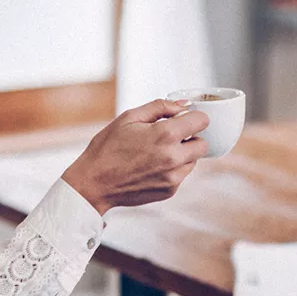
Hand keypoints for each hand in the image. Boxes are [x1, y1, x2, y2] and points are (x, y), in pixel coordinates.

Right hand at [61, 99, 209, 214]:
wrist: (93, 183)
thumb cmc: (108, 147)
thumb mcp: (129, 118)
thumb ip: (160, 107)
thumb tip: (183, 104)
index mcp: (165, 135)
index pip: (202, 121)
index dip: (194, 117)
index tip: (184, 119)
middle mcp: (173, 158)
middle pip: (203, 144)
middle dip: (191, 137)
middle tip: (171, 137)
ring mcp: (173, 177)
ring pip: (194, 161)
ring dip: (183, 154)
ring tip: (157, 153)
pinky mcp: (170, 191)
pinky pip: (181, 175)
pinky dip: (173, 169)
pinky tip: (152, 167)